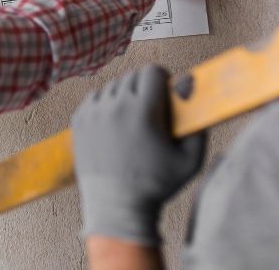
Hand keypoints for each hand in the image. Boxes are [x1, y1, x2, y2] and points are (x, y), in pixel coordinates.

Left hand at [72, 64, 206, 246]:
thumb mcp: (190, 160)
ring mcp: (94, 113)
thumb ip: (198, 125)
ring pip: (113, 85)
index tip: (164, 92)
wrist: (116, 207)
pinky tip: (115, 122)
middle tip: (150, 109)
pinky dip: (105, 103)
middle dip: (144, 88)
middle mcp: (115, 107)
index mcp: (143, 112)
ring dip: (124, 95)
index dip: (162, 78)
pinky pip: (95, 96)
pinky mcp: (79, 120)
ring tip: (132, 118)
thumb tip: (192, 89)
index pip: (152, 71)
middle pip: (133, 76)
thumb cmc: (156, 186)